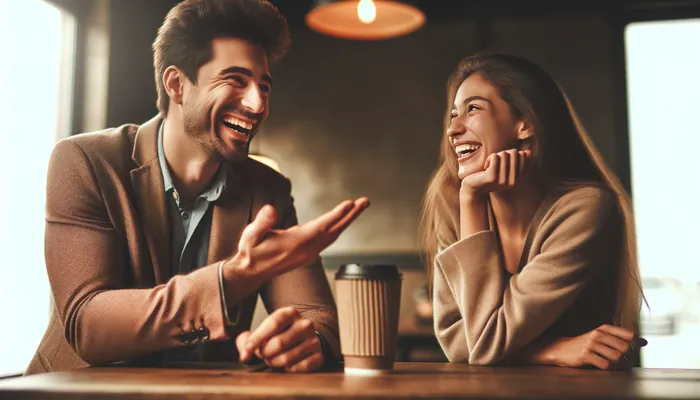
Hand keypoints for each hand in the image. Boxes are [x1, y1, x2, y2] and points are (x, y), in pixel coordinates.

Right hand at [225, 197, 369, 282]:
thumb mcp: (250, 236)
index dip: (336, 215)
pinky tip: (342, 220)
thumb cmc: (250, 252)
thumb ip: (262, 223)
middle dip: (350, 215)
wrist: (250, 273)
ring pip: (333, 235)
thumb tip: (270, 209)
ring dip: (346, 220)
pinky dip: (338, 228)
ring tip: (358, 206)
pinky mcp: (308, 254)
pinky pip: (328, 239)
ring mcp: (308, 254)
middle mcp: (307, 250)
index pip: (321, 227)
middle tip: (365, 201)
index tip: (350, 204)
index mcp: (296, 244)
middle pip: (334, 231)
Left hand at [236, 307, 322, 372]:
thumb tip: (244, 352)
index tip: (246, 352)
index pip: (273, 324)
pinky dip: (288, 369)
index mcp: (290, 313)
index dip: (257, 339)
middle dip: (265, 353)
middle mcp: (305, 324)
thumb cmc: (279, 335)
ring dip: (274, 363)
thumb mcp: (264, 331)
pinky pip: (298, 368)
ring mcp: (314, 340)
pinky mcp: (319, 356)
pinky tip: (288, 364)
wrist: (304, 339)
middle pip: (278, 343)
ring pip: (286, 359)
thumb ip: (247, 339)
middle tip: (263, 354)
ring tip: (274, 359)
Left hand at [460, 149, 530, 200]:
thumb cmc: (490, 176)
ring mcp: (503, 180)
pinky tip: (486, 167)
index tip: (503, 161)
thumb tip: (528, 152)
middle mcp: (512, 182)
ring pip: (504, 154)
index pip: (522, 155)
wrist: (474, 188)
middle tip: (495, 162)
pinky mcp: (492, 177)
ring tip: (490, 165)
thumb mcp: (505, 170)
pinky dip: (489, 158)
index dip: (511, 153)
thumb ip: (516, 161)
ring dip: (495, 156)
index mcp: (518, 180)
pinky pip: (495, 157)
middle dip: (503, 153)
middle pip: (514, 152)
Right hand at [545, 324, 647, 369]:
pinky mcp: (585, 355)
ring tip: (608, 362)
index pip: (629, 334)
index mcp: (604, 328)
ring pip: (616, 357)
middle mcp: (598, 334)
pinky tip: (601, 365)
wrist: (562, 349)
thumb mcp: (602, 337)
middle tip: (618, 359)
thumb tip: (644, 341)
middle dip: (625, 356)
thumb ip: (622, 338)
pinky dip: (606, 367)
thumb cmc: (586, 344)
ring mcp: (591, 344)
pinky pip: (605, 364)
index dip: (633, 344)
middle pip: (624, 347)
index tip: (629, 349)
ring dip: (615, 363)